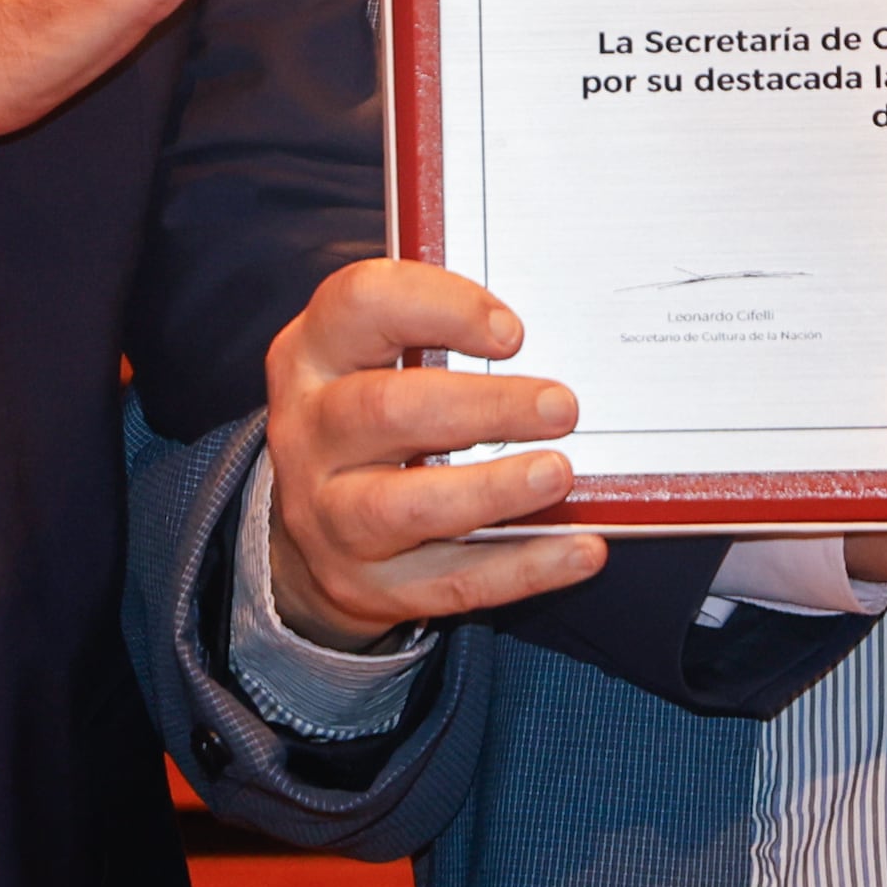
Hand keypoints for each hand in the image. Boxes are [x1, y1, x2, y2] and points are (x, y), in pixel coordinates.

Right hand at [260, 259, 608, 647]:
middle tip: (561, 407)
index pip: (362, 303)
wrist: (316, 527)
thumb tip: (560, 338)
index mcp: (311, 354)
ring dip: (493, 489)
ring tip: (558, 473)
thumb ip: (439, 337)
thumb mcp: (377, 360)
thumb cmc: (373, 418)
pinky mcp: (364, 583)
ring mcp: (327, 515)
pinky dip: (523, 567)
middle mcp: (306, 432)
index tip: (513, 332)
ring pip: (405, 506)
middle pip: (385, 409)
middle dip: (484, 406)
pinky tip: (580, 549)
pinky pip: (451, 580)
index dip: (442, 308)